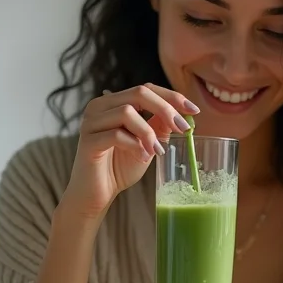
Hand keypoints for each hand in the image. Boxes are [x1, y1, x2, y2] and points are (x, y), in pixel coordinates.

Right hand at [61, 83, 198, 219]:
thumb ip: (160, 127)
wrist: (98, 194)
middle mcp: (100, 106)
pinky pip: (116, 135)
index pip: (146, 88)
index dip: (172, 97)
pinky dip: (135, 145)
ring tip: (158, 151)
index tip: (193, 111)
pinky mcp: (88, 141)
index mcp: (114, 103)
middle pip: (138, 93)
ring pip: (127, 112)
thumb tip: (183, 114)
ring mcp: (91, 122)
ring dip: (149, 132)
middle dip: (166, 109)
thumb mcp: (147, 144)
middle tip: (182, 128)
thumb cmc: (120, 168)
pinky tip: (143, 157)